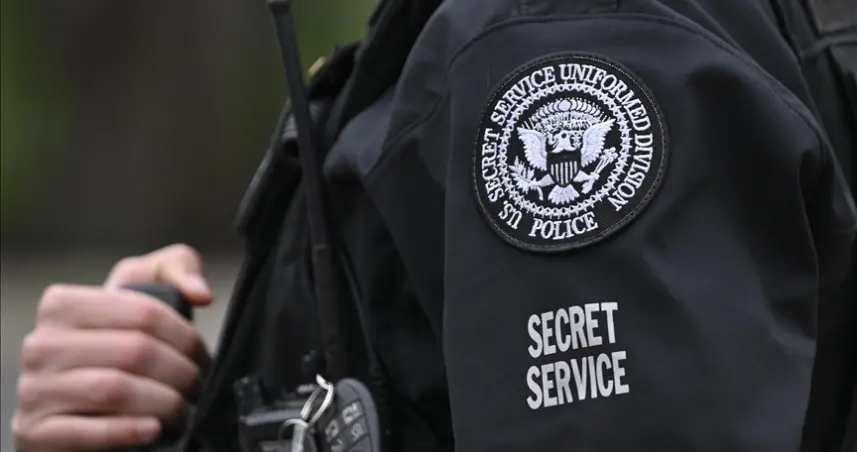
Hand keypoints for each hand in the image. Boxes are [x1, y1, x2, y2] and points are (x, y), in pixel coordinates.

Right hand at [12, 244, 212, 450]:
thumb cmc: (116, 344)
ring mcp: (34, 389)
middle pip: (134, 351)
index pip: (143, 312)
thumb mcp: (144, 293)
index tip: (201, 355)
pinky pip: (86, 432)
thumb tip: (199, 292)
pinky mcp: (34, 432)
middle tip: (196, 387)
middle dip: (180, 373)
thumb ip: (176, 269)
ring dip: (163, 403)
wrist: (78, 407)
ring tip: (181, 410)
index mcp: (63, 304)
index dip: (185, 337)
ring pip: (114, 389)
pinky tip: (152, 429)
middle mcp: (41, 344)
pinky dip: (127, 431)